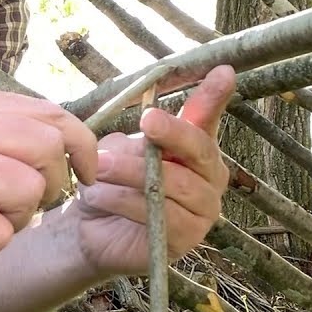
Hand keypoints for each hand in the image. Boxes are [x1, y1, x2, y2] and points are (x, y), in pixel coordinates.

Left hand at [73, 65, 234, 276]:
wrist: (88, 229)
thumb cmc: (110, 183)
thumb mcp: (119, 150)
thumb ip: (141, 138)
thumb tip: (153, 120)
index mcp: (196, 149)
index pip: (208, 119)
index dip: (215, 97)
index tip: (223, 72)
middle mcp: (209, 177)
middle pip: (199, 149)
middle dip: (173, 133)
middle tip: (147, 120)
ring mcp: (203, 210)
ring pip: (174, 183)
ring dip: (131, 171)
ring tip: (99, 166)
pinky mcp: (186, 240)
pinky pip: (160, 214)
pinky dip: (125, 201)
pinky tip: (100, 195)